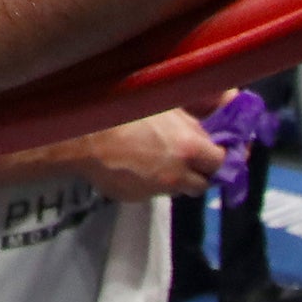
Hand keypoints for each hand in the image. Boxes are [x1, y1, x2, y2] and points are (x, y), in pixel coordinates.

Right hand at [76, 109, 222, 200]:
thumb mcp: (161, 103)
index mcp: (189, 148)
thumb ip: (189, 119)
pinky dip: (149, 183)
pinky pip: (151, 192)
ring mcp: (156, 189)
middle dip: (199, 172)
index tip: (213, 150)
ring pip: (178, 189)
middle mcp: (178, 174)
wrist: (78, 135)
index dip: (218, 155)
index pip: (222, 162)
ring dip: (176, 178)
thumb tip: (205, 130)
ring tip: (157, 161)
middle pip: (204, 183)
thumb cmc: (120, 109)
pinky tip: (133, 167)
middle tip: (187, 157)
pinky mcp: (135, 198)